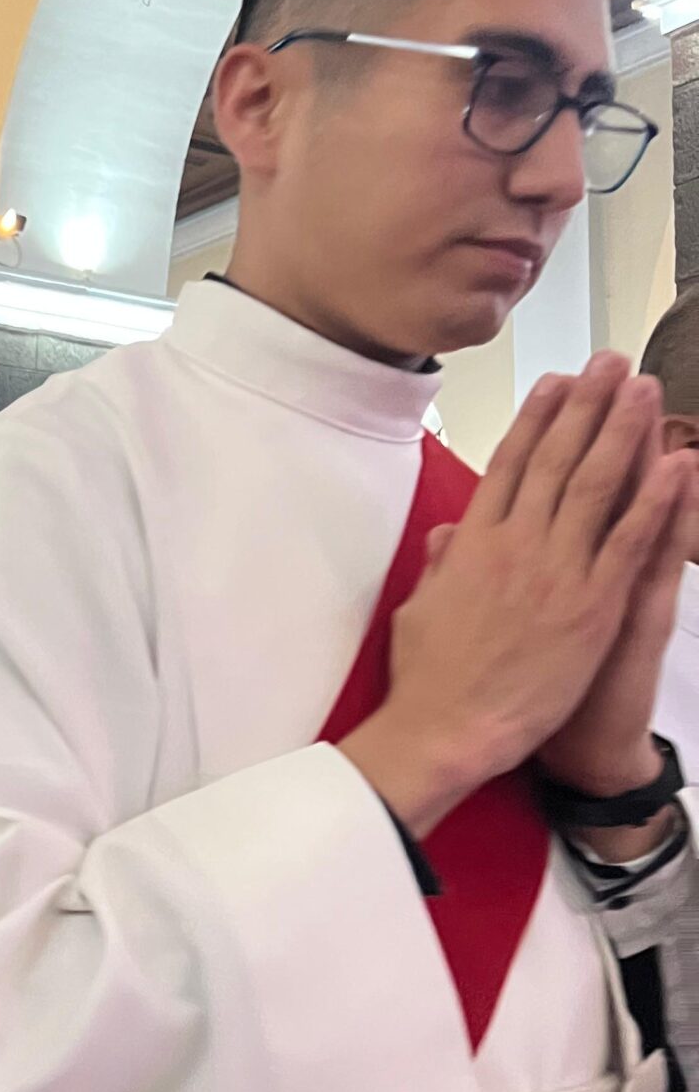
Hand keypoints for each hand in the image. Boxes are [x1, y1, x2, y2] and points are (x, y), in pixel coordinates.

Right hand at [340, 356, 698, 838]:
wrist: (448, 728)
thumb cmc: (427, 678)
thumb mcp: (419, 609)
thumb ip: (441, 564)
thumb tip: (449, 533)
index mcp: (473, 542)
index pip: (510, 464)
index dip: (537, 418)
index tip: (556, 382)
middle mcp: (516, 543)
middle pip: (558, 459)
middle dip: (587, 405)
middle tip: (610, 363)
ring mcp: (557, 570)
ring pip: (598, 484)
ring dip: (624, 430)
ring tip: (642, 388)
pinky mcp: (593, 605)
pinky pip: (632, 540)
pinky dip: (657, 498)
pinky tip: (676, 461)